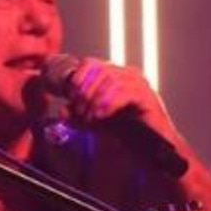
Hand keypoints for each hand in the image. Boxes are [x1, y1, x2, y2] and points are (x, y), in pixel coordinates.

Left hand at [63, 57, 178, 141]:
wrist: (148, 147)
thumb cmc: (122, 131)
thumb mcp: (93, 121)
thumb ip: (77, 116)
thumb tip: (63, 111)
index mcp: (114, 74)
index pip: (91, 63)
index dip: (78, 77)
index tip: (70, 95)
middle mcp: (127, 74)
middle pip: (100, 70)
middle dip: (85, 91)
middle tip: (79, 111)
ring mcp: (139, 84)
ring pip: (112, 80)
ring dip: (95, 99)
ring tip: (90, 116)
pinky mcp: (147, 96)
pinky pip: (125, 92)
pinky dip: (109, 103)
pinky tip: (101, 114)